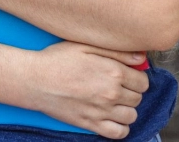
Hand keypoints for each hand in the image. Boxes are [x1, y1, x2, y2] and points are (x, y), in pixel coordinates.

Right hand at [20, 40, 149, 138]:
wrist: (35, 80)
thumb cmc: (57, 60)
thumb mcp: (85, 46)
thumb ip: (117, 51)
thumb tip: (141, 58)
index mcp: (113, 72)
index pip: (143, 81)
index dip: (136, 78)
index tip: (127, 76)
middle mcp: (111, 93)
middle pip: (138, 98)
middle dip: (131, 92)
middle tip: (117, 87)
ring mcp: (102, 111)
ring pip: (132, 116)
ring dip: (126, 109)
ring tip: (114, 102)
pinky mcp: (91, 124)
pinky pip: (119, 133)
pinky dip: (120, 127)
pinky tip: (112, 118)